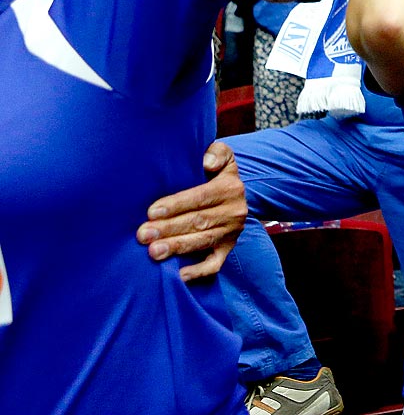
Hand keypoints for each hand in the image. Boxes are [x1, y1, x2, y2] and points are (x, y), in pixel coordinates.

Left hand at [136, 142, 247, 281]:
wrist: (235, 192)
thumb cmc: (215, 173)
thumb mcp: (222, 156)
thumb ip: (216, 153)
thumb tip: (206, 163)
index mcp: (230, 188)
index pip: (201, 197)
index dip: (177, 205)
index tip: (152, 211)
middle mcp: (234, 211)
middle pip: (199, 222)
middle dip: (170, 229)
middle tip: (143, 235)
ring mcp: (231, 233)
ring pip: (203, 242)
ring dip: (178, 247)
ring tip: (153, 252)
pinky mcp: (228, 249)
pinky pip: (215, 264)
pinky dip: (198, 271)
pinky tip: (179, 275)